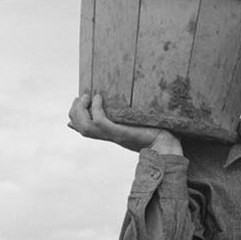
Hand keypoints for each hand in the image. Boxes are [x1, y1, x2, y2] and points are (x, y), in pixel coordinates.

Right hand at [67, 92, 181, 155]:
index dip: (74, 117)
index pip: (83, 128)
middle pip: (80, 127)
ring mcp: (113, 134)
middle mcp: (108, 135)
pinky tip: (99, 97)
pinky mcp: (120, 132)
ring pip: (85, 126)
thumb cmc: (154, 130)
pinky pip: (99, 122)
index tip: (76, 102)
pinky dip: (95, 109)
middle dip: (75, 110)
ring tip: (87, 96)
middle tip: (83, 96)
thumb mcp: (135, 120)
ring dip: (81, 110)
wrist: (166, 144)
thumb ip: (125, 114)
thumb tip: (117, 106)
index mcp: (109, 133)